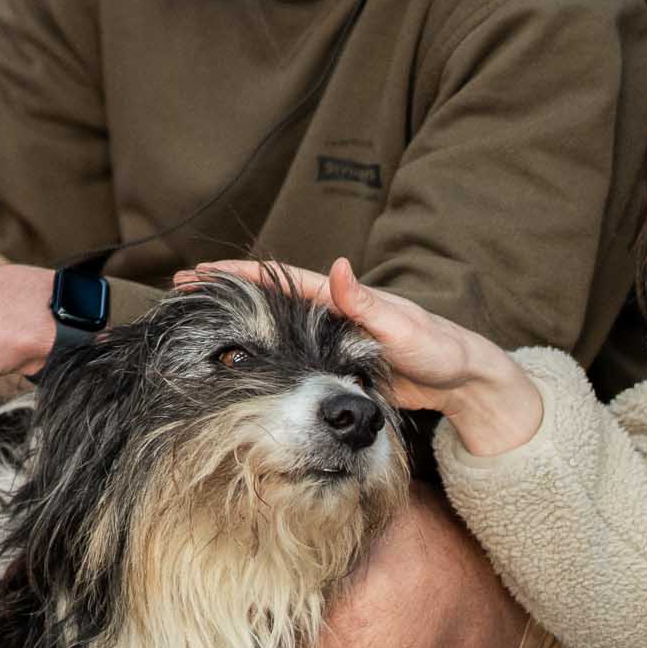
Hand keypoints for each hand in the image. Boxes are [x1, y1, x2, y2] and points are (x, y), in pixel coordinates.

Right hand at [172, 254, 543, 455]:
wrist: (463, 380)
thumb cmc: (438, 348)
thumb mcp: (402, 326)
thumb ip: (366, 302)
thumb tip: (338, 267)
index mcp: (341, 297)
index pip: (281, 279)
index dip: (241, 274)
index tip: (202, 271)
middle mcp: (332, 312)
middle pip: (268, 296)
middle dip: (227, 289)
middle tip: (183, 288)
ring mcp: (332, 337)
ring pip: (275, 322)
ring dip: (240, 317)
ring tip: (202, 317)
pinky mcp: (337, 363)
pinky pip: (292, 349)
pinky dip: (264, 345)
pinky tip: (244, 356)